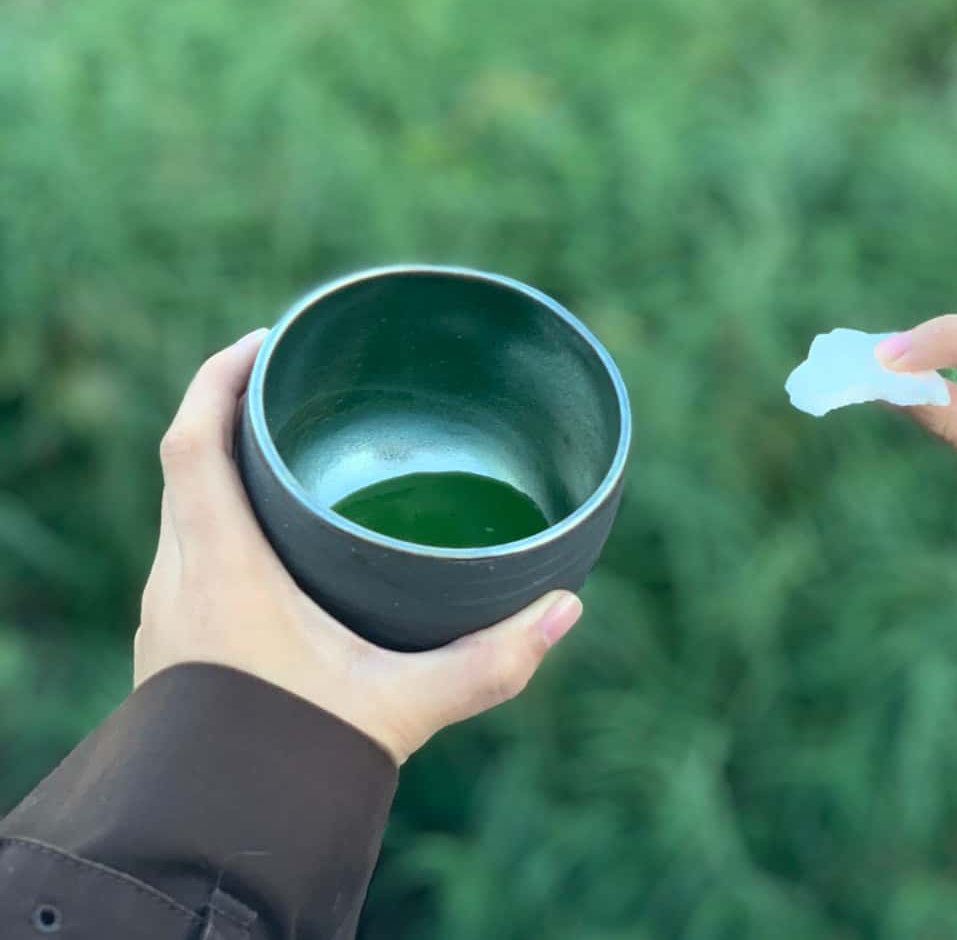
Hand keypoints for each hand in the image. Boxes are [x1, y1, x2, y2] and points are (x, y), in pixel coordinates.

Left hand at [134, 330, 582, 763]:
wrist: (216, 841)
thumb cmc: (295, 764)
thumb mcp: (405, 704)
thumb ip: (490, 661)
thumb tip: (566, 609)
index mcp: (221, 566)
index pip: (191, 440)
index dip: (218, 376)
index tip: (262, 340)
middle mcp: (179, 577)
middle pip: (185, 461)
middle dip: (230, 409)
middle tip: (290, 384)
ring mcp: (167, 613)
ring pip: (183, 508)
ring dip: (221, 464)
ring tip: (286, 450)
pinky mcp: (170, 645)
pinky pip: (186, 549)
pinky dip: (220, 516)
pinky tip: (269, 539)